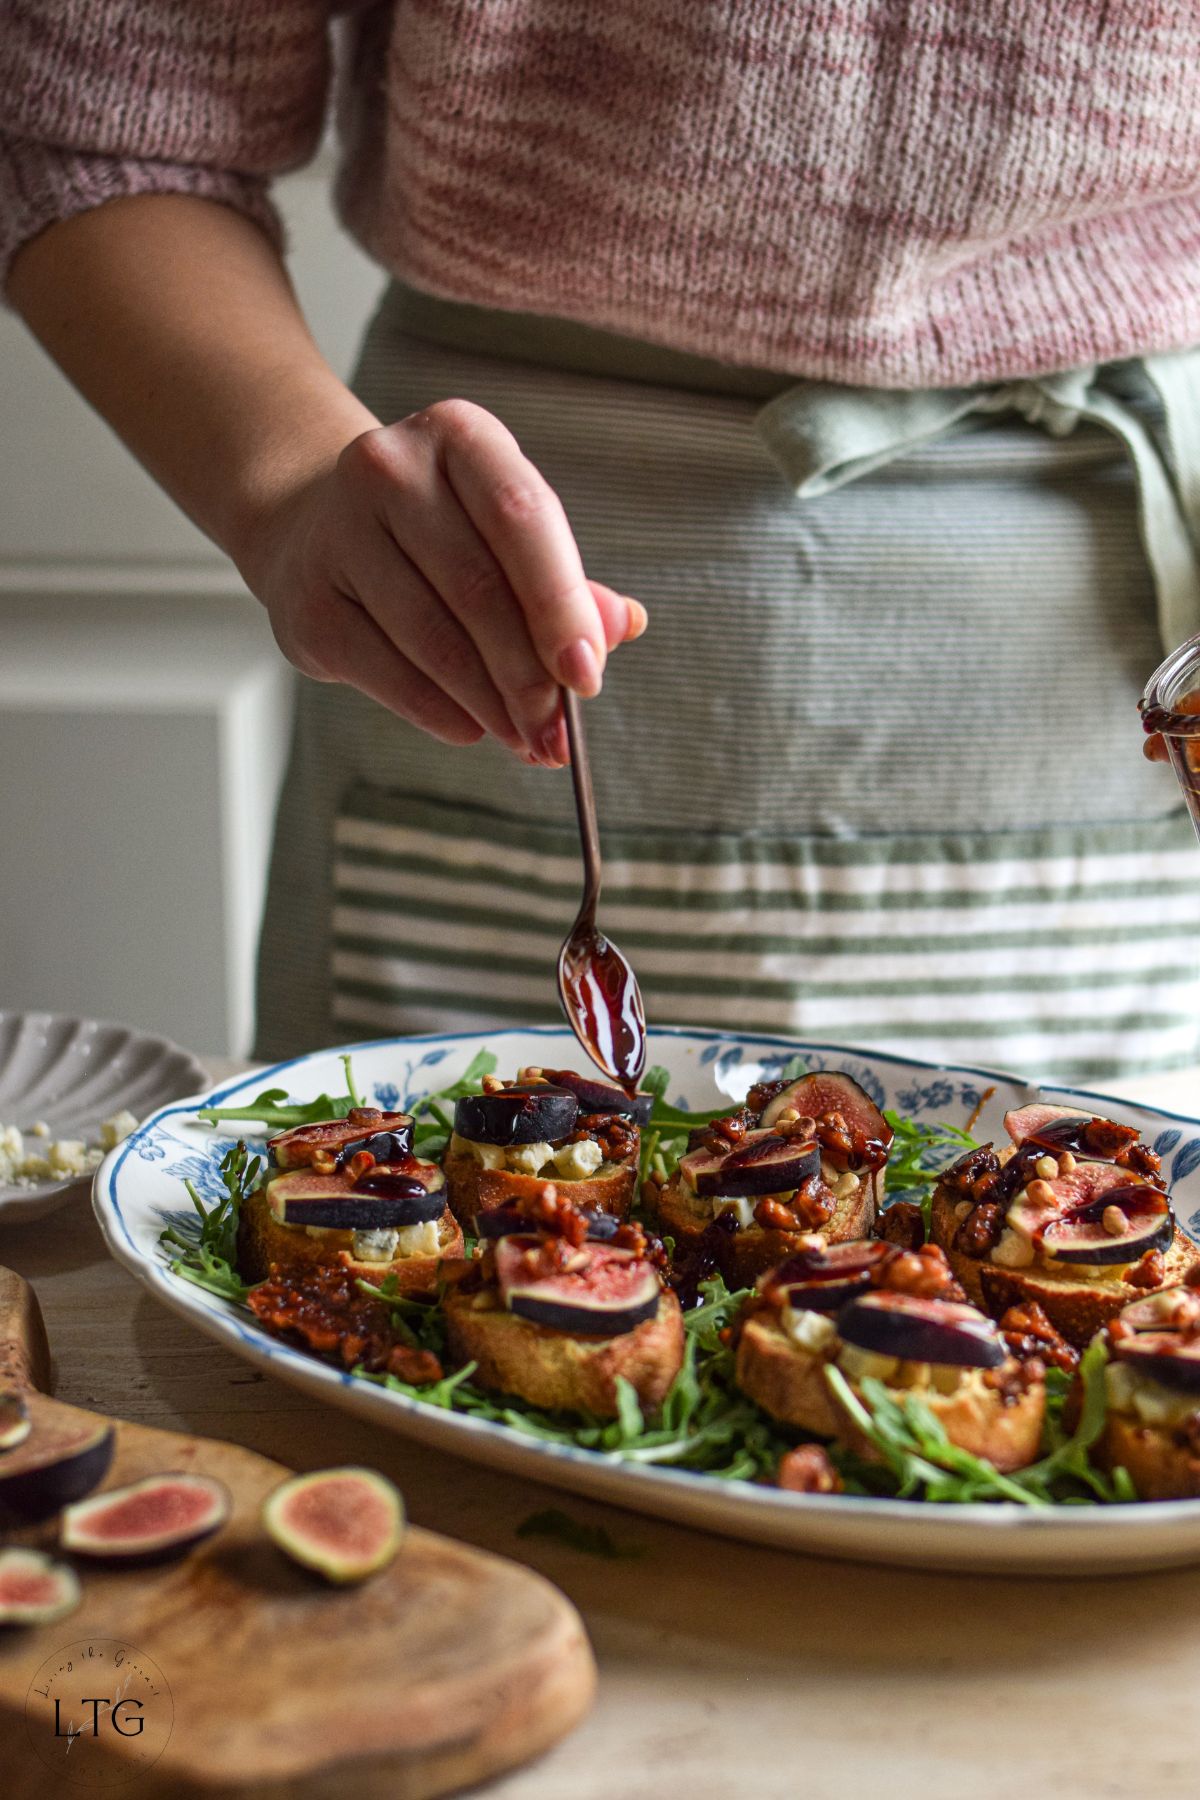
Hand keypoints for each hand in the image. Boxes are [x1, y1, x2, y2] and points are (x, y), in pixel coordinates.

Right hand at [240, 400, 645, 764]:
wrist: (313, 524)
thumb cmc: (437, 533)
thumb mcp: (507, 533)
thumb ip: (567, 581)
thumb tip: (619, 627)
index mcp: (459, 436)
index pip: (523, 517)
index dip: (560, 603)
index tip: (588, 674)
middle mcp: (390, 469)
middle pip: (478, 589)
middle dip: (530, 677)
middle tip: (560, 736)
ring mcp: (338, 533)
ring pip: (434, 640)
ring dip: (492, 705)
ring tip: (527, 741)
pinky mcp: (308, 601)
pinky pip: (389, 673)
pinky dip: (440, 712)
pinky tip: (473, 728)